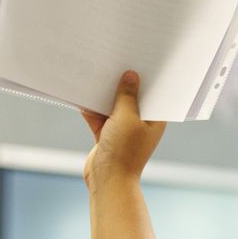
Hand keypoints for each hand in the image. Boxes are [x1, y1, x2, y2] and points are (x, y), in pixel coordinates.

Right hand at [81, 71, 166, 190]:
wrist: (107, 180)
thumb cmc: (124, 151)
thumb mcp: (127, 117)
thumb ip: (127, 95)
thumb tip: (131, 75)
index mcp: (155, 119)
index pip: (154, 93)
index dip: (148, 76)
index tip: (140, 58)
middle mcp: (141, 123)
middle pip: (132, 97)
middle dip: (122, 82)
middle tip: (115, 60)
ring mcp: (123, 129)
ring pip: (113, 106)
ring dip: (105, 94)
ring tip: (96, 72)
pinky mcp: (106, 136)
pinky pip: (99, 117)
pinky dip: (91, 108)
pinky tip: (82, 93)